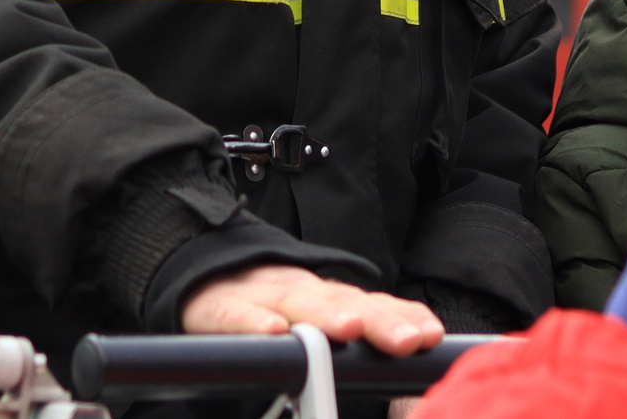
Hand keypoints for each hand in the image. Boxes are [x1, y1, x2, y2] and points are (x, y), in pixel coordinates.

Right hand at [181, 264, 444, 355]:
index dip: (401, 318)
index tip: (430, 335)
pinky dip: (254, 322)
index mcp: (326, 297)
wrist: (196, 273)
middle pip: (343, 303)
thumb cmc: (263, 306)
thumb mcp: (312, 317)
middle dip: (378, 322)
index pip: (372, 304)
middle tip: (407, 339)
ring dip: (324, 316)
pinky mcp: (218, 307)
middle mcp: (301, 290)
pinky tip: (273, 332)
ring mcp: (260, 295)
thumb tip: (406, 354)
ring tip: (348, 330)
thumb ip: (352, 338)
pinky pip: (236, 315)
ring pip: (296, 304)